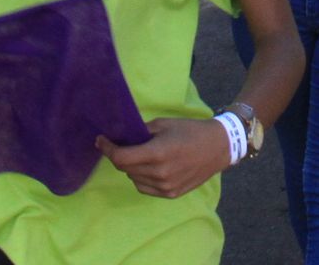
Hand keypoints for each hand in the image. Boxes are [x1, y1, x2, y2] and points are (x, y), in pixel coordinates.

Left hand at [97, 117, 230, 198]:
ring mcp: (165, 187)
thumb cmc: (191, 131)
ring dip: (130, 167)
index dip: (107, 149)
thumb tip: (121, 135)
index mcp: (157, 154)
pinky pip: (145, 188)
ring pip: (134, 179)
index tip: (100, 140)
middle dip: (118, 156)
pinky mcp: (171, 194)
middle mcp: (159, 174)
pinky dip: (141, 177)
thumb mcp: (164, 124)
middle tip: (119, 144)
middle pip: (125, 169)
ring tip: (138, 155)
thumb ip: (141, 131)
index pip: (121, 158)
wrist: (218, 148)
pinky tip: (148, 167)